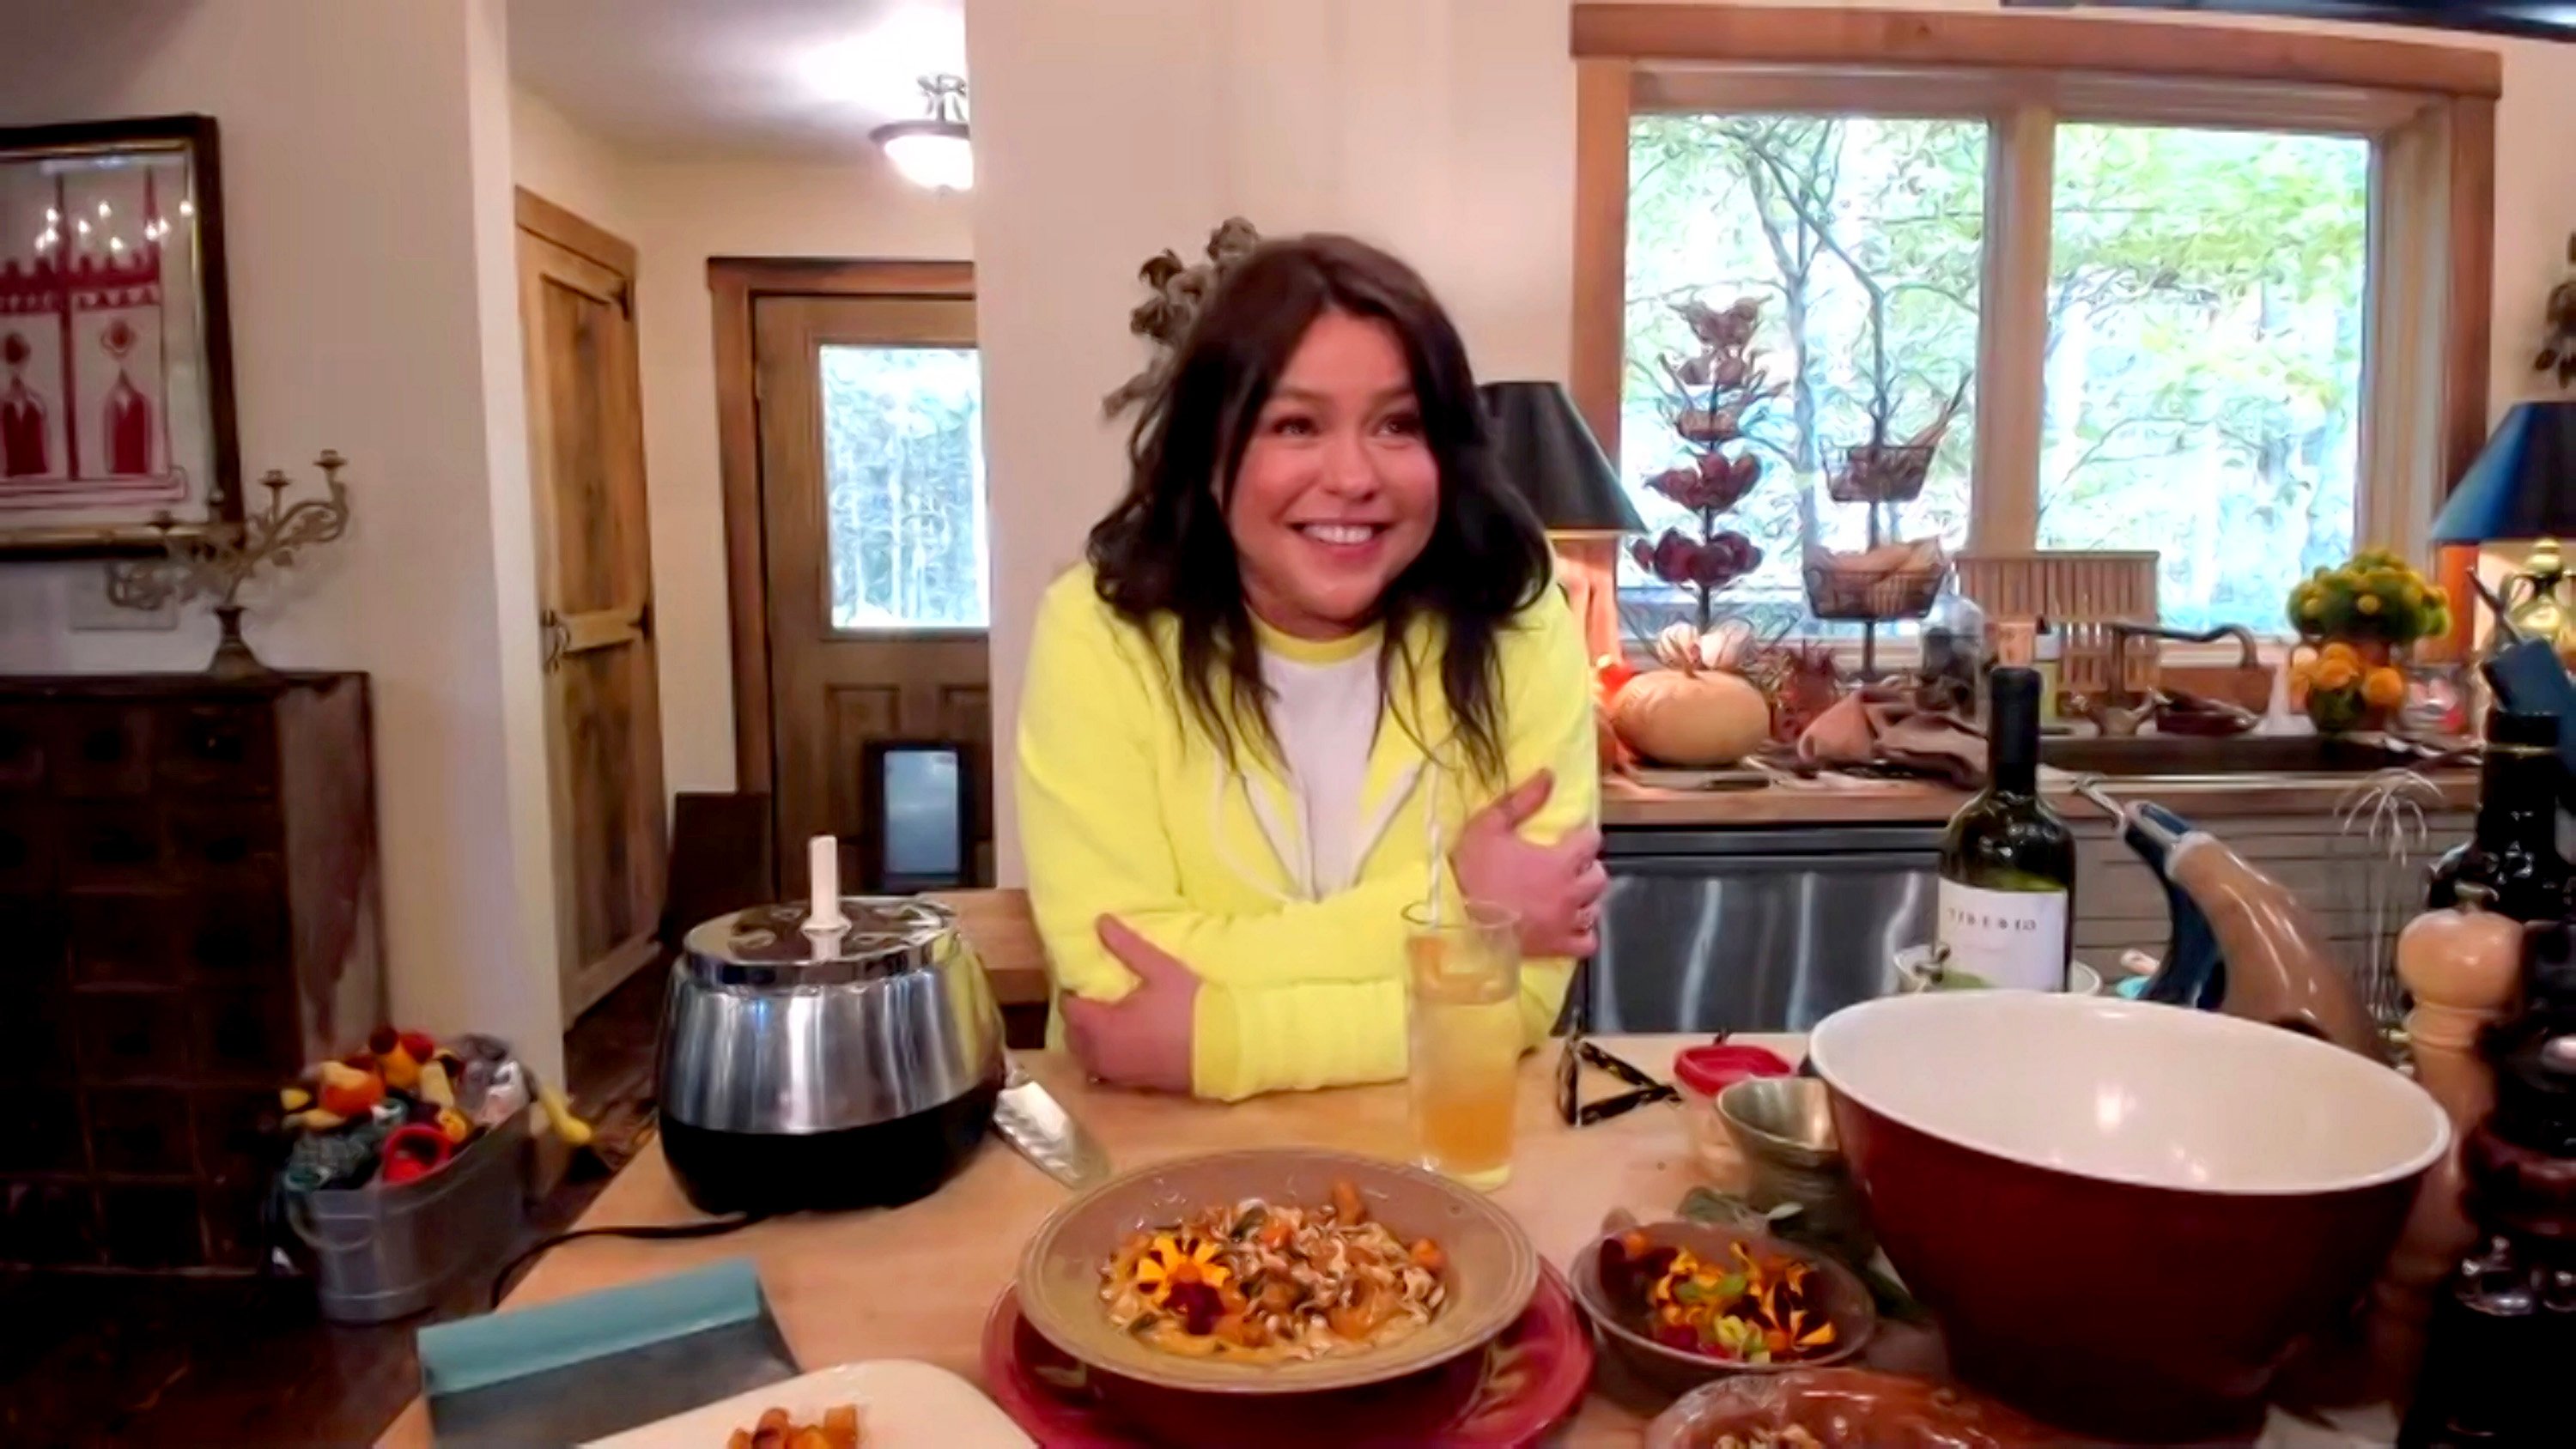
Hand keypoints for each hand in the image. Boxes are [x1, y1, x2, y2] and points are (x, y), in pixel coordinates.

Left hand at [1060, 915, 1198, 1092]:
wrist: (1225, 1048)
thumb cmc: (1191, 1007)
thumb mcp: (1161, 969)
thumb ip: (1128, 946)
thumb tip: (1101, 920)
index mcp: (1101, 1025)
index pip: (1069, 1007)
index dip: (1074, 991)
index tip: (1087, 981)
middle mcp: (1101, 1054)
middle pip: (1073, 1034)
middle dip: (1079, 1016)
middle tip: (1096, 998)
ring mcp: (1116, 1073)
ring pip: (1086, 1055)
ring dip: (1089, 1038)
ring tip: (1107, 1019)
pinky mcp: (1132, 1084)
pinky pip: (1103, 1071)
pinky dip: (1104, 1056)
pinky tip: (1122, 1042)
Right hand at [1450, 768, 1607, 957]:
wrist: (1457, 918)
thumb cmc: (1473, 870)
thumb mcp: (1490, 825)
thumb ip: (1523, 800)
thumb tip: (1550, 774)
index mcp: (1561, 861)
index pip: (1592, 841)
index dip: (1584, 836)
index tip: (1572, 836)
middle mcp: (1572, 892)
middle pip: (1599, 876)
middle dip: (1588, 867)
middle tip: (1569, 865)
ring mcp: (1566, 922)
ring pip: (1595, 908)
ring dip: (1586, 898)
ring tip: (1568, 894)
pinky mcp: (1558, 947)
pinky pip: (1588, 942)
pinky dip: (1584, 933)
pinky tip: (1569, 924)